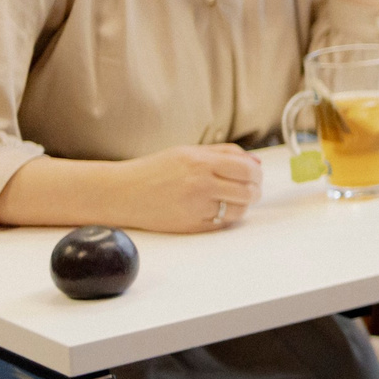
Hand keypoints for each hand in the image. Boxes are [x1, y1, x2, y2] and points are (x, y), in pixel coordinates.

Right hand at [111, 145, 264, 233]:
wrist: (122, 193)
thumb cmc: (155, 170)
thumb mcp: (188, 152)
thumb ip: (225, 153)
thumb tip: (256, 162)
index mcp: (201, 162)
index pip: (248, 170)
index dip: (257, 174)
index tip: (254, 175)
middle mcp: (200, 184)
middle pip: (249, 191)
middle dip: (254, 190)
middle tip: (248, 189)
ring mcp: (196, 207)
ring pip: (240, 210)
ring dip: (242, 205)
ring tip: (230, 199)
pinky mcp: (191, 226)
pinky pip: (223, 223)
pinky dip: (225, 217)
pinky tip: (215, 208)